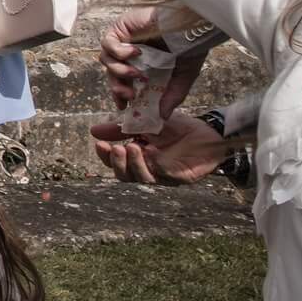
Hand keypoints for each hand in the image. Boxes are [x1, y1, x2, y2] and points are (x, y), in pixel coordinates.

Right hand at [90, 112, 226, 184]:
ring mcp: (163, 175)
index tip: (99, 144)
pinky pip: (163, 175)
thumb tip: (93, 131)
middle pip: (125, 175)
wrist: (208, 132)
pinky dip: (154, 164)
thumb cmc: (178, 128)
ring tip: (131, 147)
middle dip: (116, 163)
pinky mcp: (179, 178)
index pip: (116, 162)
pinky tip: (151, 152)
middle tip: (115, 149)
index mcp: (137, 157)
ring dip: (133, 164)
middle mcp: (147, 169)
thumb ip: (121, 128)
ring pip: (141, 178)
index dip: (105, 156)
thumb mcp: (145, 123)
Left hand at [99, 6, 206, 112]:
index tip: (123, 106)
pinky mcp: (120, 27)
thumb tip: (163, 116)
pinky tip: (135, 52)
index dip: (119, 94)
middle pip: (111, 73)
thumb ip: (172, 96)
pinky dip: (118, 51)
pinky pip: (107, 43)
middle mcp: (130, 54)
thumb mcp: (183, 77)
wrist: (193, 26)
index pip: (122, 81)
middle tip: (130, 94)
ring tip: (137, 73)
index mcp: (142, 65)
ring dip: (119, 71)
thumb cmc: (189, 47)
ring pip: (106, 60)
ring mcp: (123, 40)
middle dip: (118, 87)